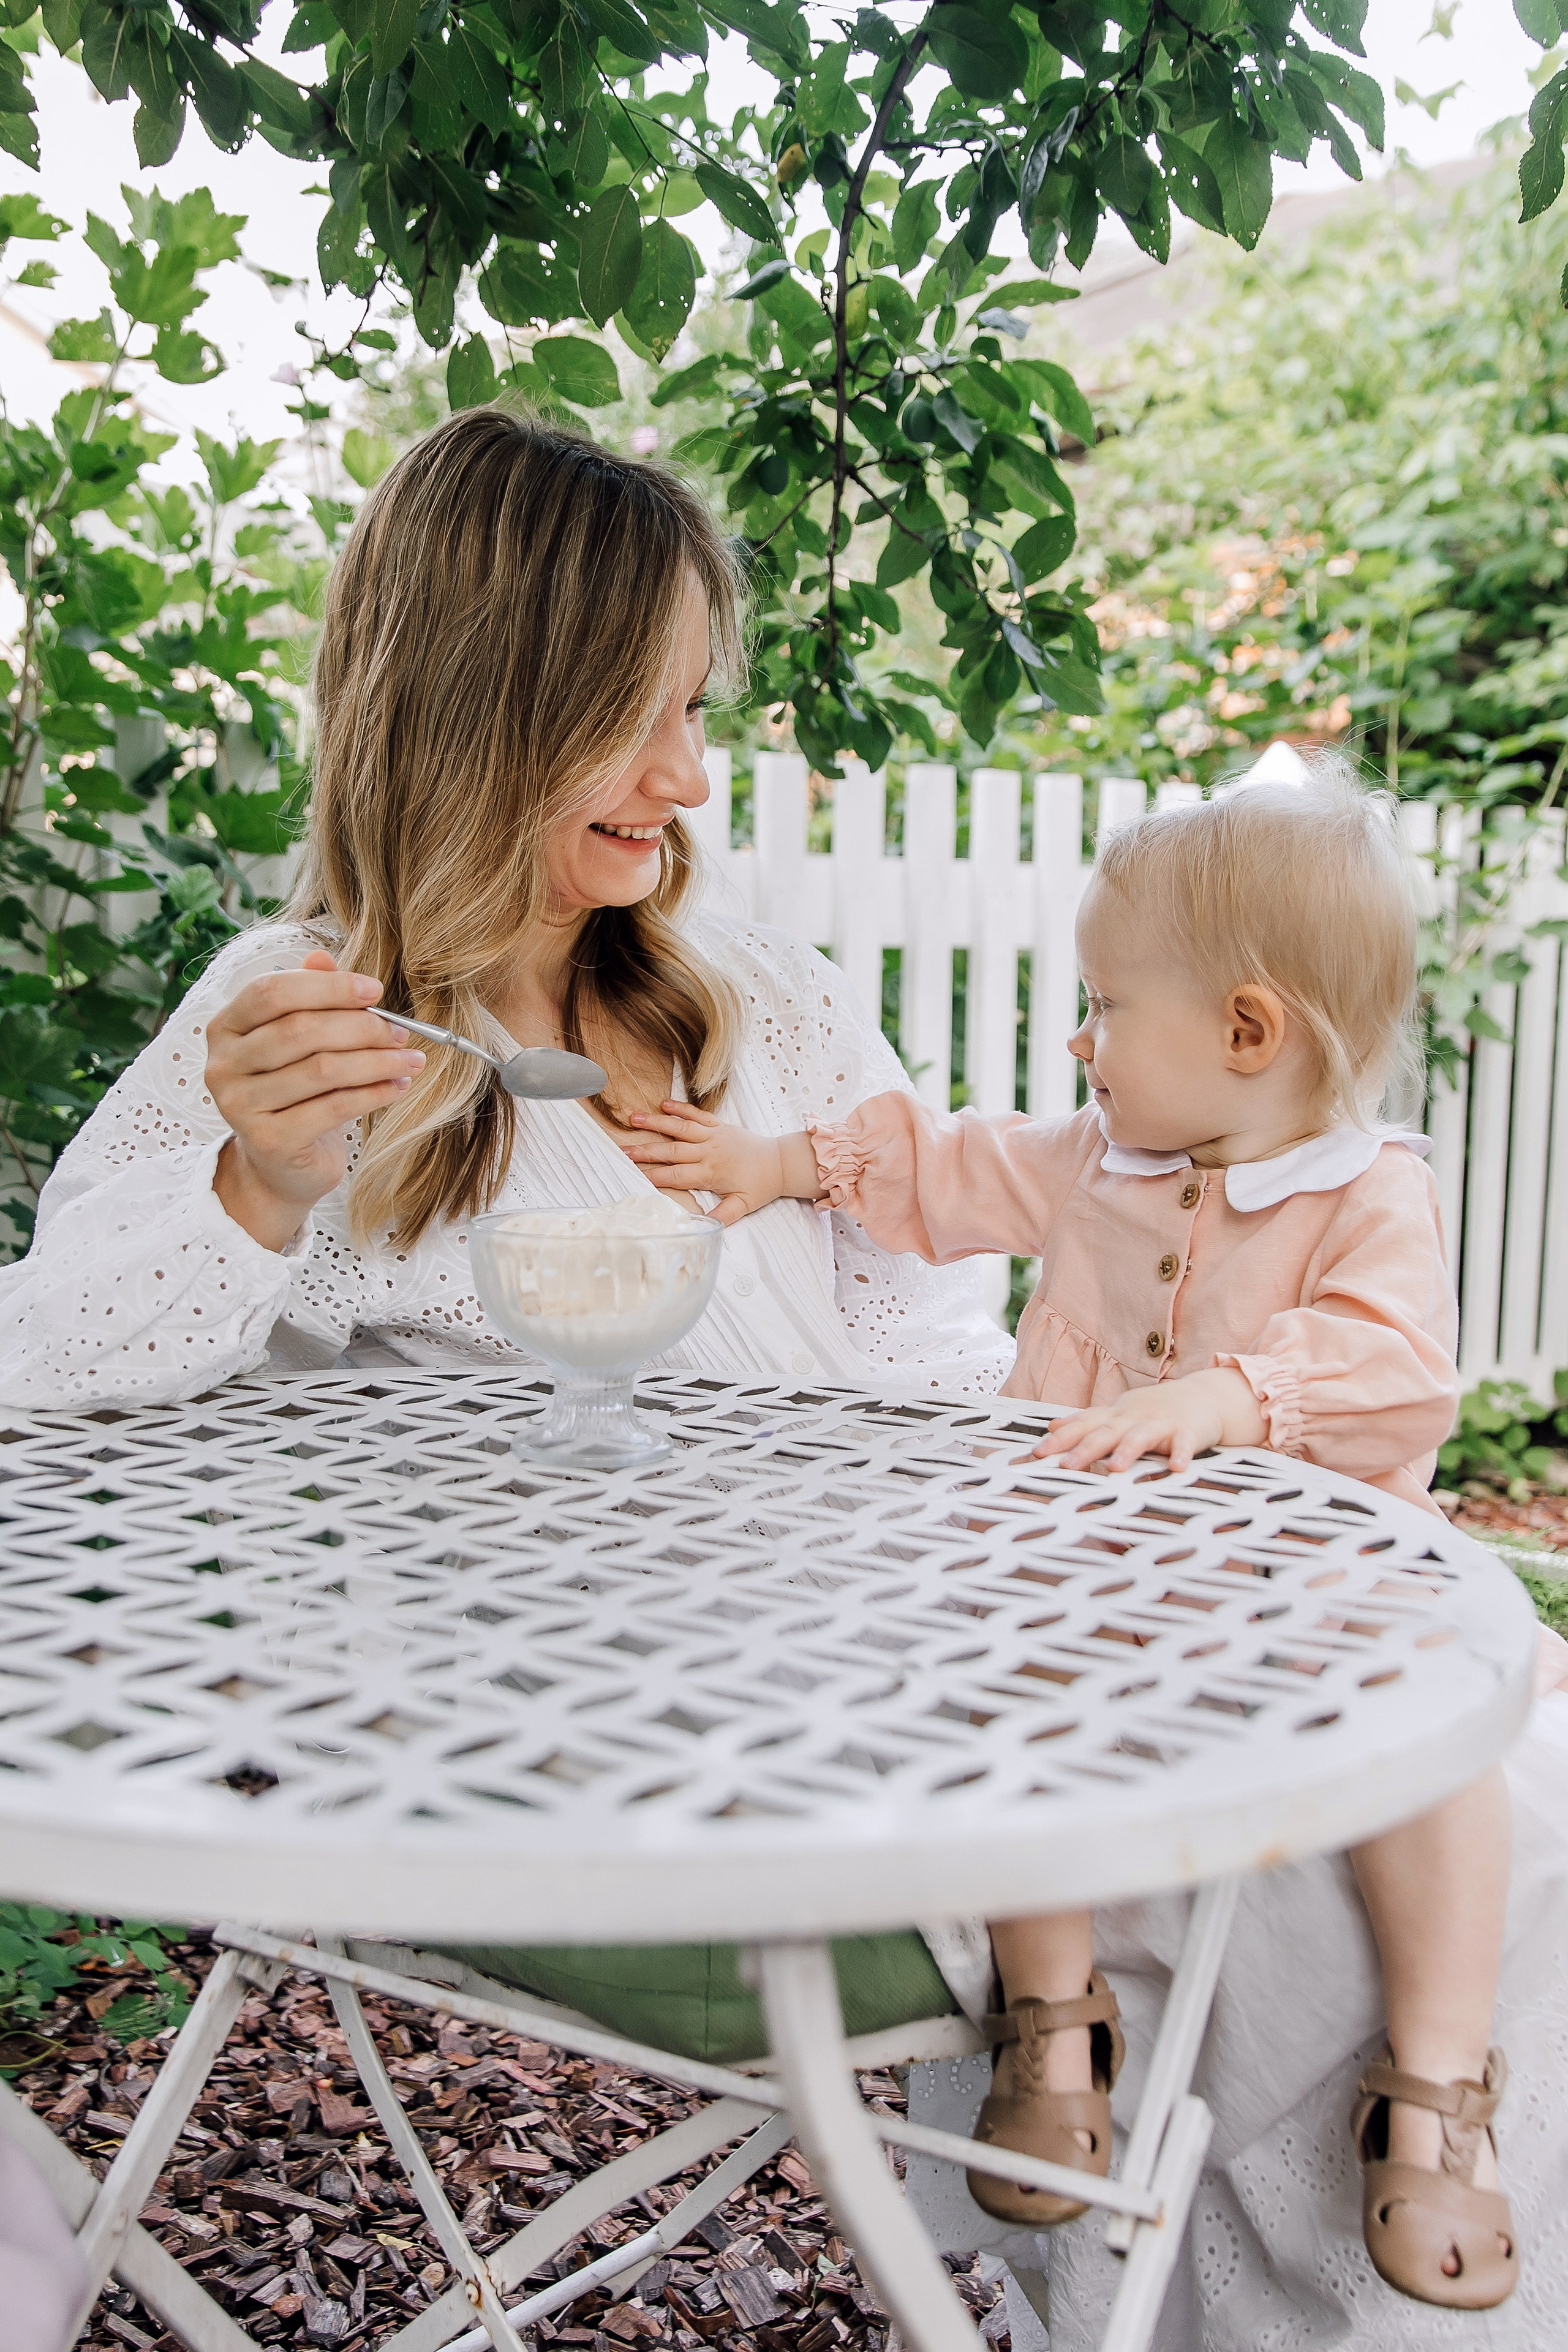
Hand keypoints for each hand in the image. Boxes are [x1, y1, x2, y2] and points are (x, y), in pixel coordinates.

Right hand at [206, 949, 425, 1251]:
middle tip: (400, 1031)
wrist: (279, 1166)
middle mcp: (223, 1065)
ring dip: (377, 1060)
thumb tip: (322, 958)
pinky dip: (374, 1092)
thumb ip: (306, 998)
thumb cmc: (294, 1093)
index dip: (328, 987)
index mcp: (225, 1027)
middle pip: (301, 1030)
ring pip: (322, 1069)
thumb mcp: (297, 1042)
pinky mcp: (268, 1141)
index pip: (272, 992)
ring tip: (410, 1059)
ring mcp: (240, 1105)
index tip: (375, 991)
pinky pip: (333, 1107)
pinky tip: (398, 1086)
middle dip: (361, 1026)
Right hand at [618, 1101, 819, 1226]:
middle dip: (645, 1151)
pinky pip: (697, 1115)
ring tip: (633, 1118)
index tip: (632, 1175)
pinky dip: (681, 1108)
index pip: (676, 1175)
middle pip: (672, 1150)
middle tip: (622, 1150)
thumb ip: (724, 1216)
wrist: (781, 1162)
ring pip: (680, 1128)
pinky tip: (663, 1104)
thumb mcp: (744, 1206)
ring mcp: (714, 1136)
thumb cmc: (761, 1186)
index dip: (654, 1175)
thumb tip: (705, 1226)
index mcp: (711, 1173)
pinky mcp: (720, 1125)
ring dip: (656, 1123)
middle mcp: (709, 1152)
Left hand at [1028, 1367, 1267, 1473]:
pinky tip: (1177, 1469)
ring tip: (1114, 1469)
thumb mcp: (1117, 1413)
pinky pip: (1186, 1445)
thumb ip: (1086, 1422)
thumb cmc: (1152, 1410)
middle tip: (1066, 1467)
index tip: (1037, 1454)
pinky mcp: (1189, 1431)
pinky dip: (1182, 1456)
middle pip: (1106, 1433)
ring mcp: (1161, 1423)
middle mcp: (1133, 1417)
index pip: (1083, 1426)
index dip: (1060, 1440)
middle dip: (1085, 1450)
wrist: (1202, 1395)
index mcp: (1114, 1416)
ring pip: (1142, 1437)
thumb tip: (1051, 1426)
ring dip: (1128, 1452)